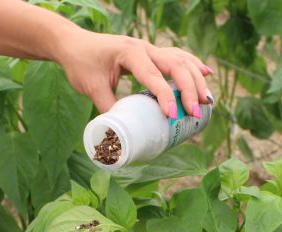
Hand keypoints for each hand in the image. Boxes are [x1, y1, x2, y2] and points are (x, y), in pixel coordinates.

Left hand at [55, 28, 211, 117]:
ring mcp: (150, 48)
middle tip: (195, 113)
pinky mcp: (152, 53)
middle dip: (189, 89)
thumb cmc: (81, 64)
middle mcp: (143, 47)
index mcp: (128, 53)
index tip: (172, 116)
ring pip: (181, 60)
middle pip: (175, 65)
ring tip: (207, 101)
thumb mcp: (91, 89)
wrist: (74, 44)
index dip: (165, 95)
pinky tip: (206, 74)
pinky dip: (193, 65)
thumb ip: (108, 110)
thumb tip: (122, 138)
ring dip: (196, 80)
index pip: (152, 74)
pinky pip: (178, 57)